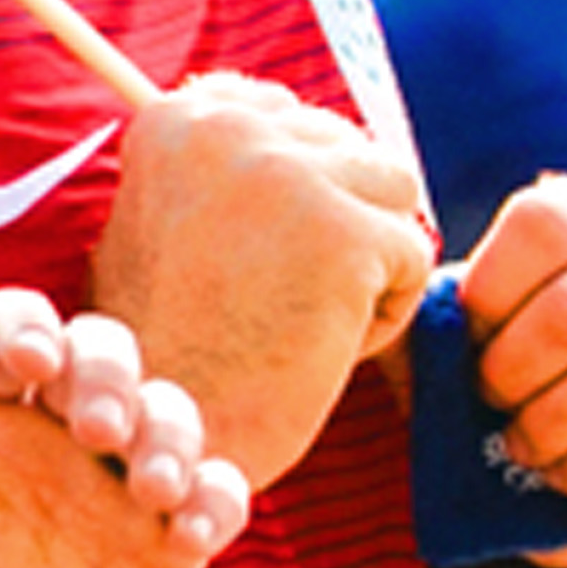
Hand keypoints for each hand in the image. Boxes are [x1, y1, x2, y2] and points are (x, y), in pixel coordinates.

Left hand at [0, 281, 246, 567]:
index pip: (9, 329)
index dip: (27, 325)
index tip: (30, 362)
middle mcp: (46, 438)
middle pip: (102, 352)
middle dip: (110, 372)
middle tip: (96, 429)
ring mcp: (110, 490)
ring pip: (169, 412)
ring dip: (172, 429)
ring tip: (152, 484)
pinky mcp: (163, 550)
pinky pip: (216, 496)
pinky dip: (220, 496)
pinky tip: (194, 528)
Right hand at [81, 68, 435, 417]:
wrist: (153, 450)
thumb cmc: (164, 357)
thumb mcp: (164, 229)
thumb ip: (222, 170)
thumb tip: (301, 132)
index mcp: (176, 118)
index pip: (292, 117)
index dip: (295, 195)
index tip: (248, 258)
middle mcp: (228, 127)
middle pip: (349, 150)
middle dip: (331, 229)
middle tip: (262, 306)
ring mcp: (288, 174)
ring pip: (393, 194)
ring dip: (363, 263)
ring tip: (292, 320)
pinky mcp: (346, 232)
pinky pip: (412, 258)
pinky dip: (380, 317)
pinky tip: (312, 349)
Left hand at [453, 177, 566, 512]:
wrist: (543, 455)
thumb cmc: (489, 367)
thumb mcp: (448, 329)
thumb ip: (423, 308)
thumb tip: (398, 309)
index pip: (545, 224)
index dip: (490, 292)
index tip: (466, 335)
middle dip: (509, 373)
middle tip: (486, 400)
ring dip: (546, 425)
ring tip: (515, 443)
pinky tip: (557, 474)